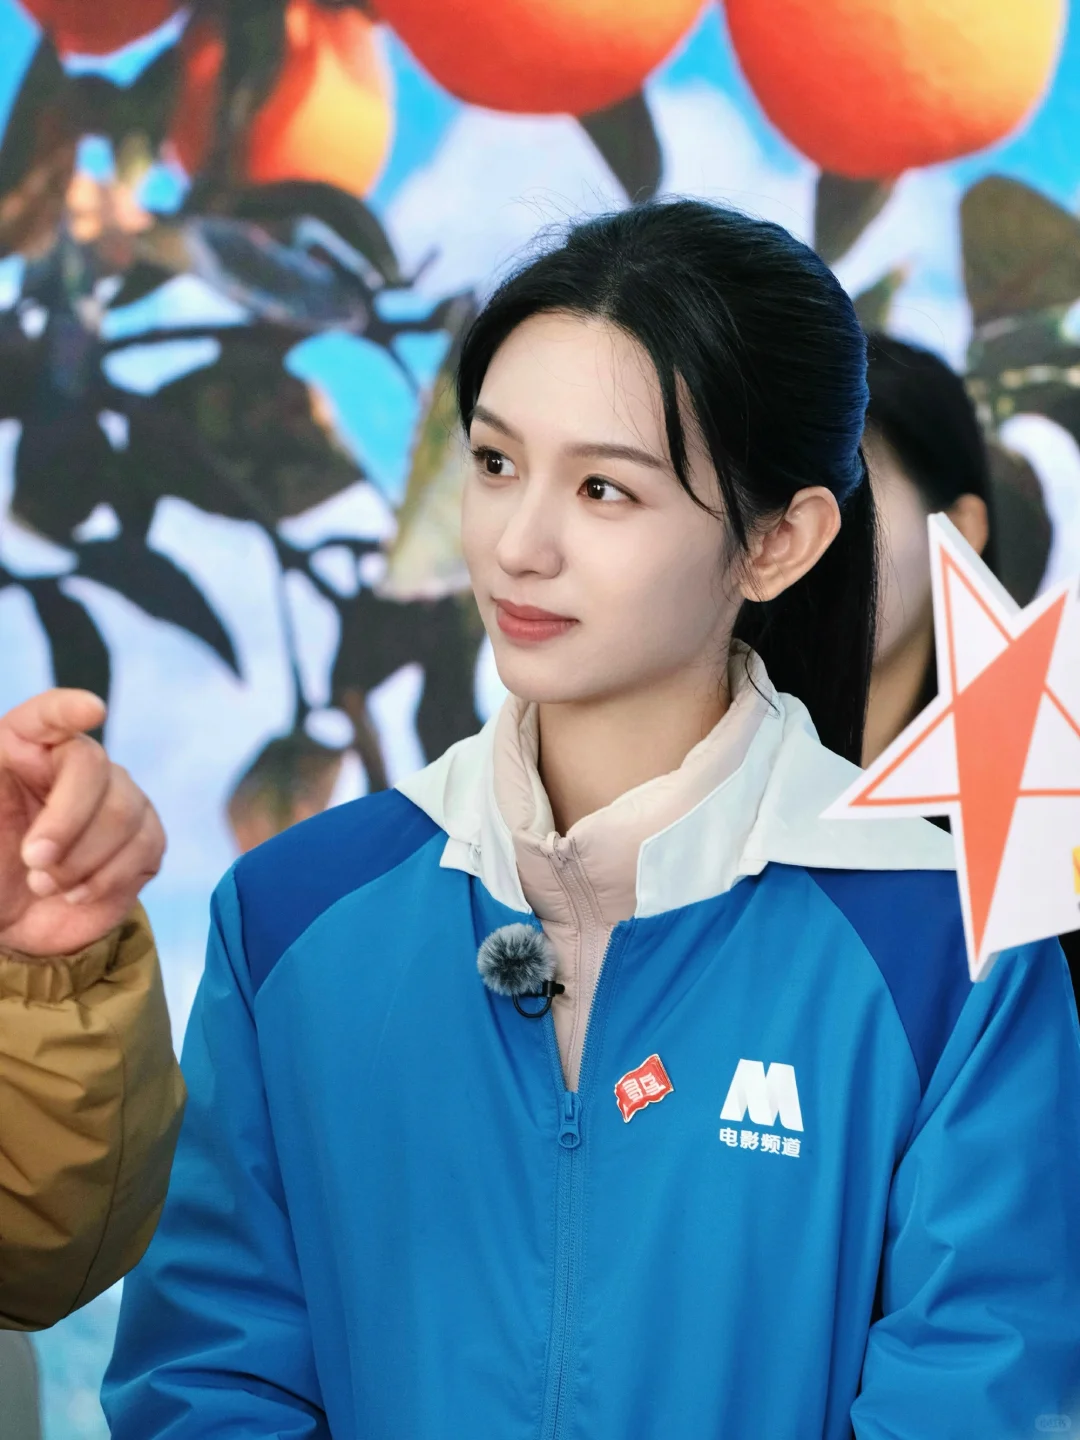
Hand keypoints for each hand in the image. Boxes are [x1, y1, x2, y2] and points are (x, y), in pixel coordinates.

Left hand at [0, 690, 164, 956]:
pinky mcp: (144, 840)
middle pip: (94, 768)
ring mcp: (118, 800)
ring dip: (79, 861)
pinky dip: (105, 879)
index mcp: (25, 750)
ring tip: (44, 884)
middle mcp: (77, 765)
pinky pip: (144, 848)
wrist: (14, 923)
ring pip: (123, 813)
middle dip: (65, 821)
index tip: (93, 711)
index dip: (69, 709)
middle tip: (33, 860)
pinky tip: (75, 893)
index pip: (48, 715)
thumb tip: (1, 760)